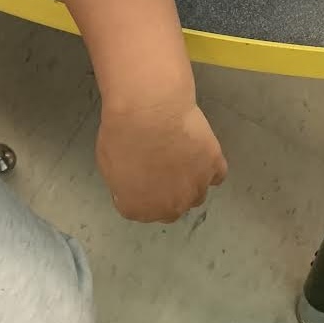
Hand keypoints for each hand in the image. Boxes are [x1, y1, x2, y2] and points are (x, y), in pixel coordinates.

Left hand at [95, 97, 226, 222]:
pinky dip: (208, 166)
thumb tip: (132, 185)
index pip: (140, 209)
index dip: (139, 191)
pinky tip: (198, 152)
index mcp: (139, 209)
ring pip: (196, 194)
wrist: (149, 112)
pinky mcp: (214, 167)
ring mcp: (196, 189)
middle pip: (171, 207)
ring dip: (188, 181)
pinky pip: (216, 174)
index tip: (137, 174)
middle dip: (166, 192)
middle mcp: (171, 207)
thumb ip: (123, 184)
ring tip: (178, 155)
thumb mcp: (107, 164)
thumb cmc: (122, 135)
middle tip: (159, 166)